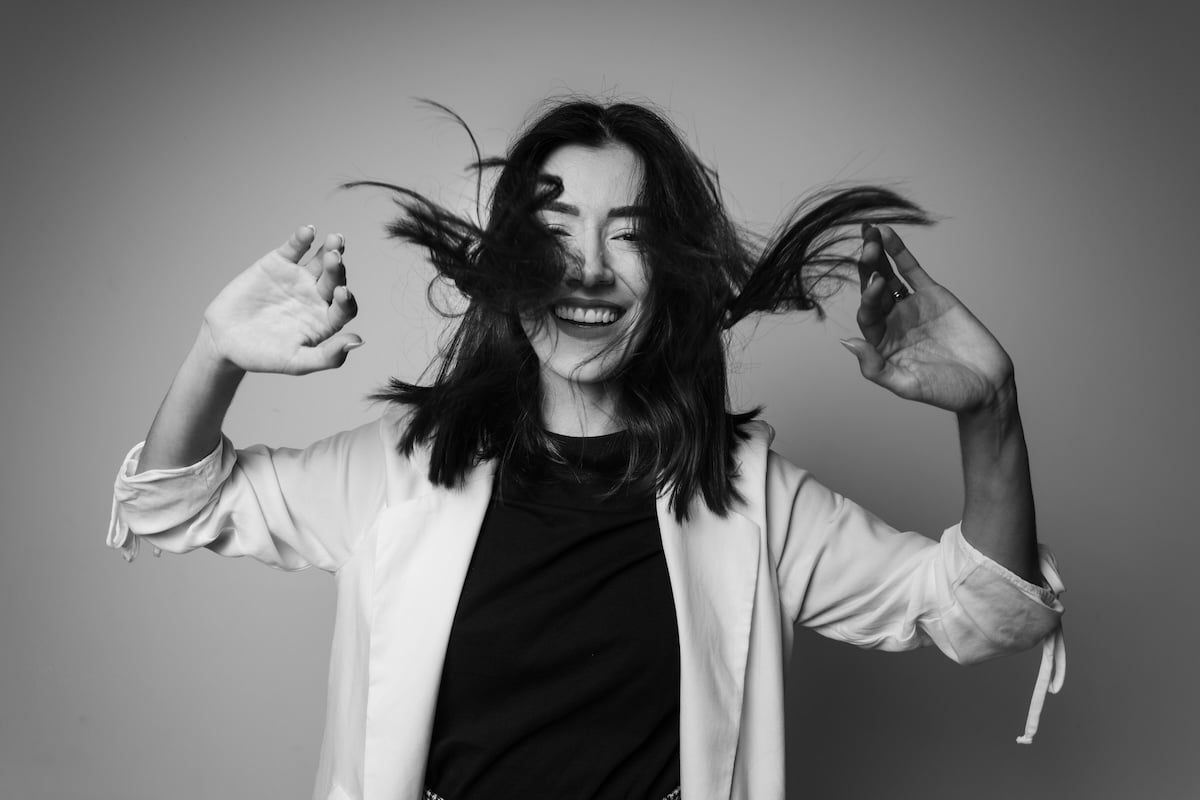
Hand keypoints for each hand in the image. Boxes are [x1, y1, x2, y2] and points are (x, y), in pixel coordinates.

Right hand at [201, 225, 361, 374]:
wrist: (224, 341)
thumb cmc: (262, 357)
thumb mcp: (296, 362)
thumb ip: (328, 356)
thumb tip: (358, 342)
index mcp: (326, 320)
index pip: (344, 307)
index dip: (346, 300)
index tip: (342, 293)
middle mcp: (317, 297)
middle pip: (335, 280)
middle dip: (337, 269)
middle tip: (335, 258)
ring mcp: (299, 278)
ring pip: (320, 261)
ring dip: (329, 249)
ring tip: (335, 240)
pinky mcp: (279, 264)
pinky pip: (294, 248)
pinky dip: (301, 239)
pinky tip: (308, 231)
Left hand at [839, 225, 1014, 413]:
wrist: (987, 385)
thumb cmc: (947, 392)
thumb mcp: (908, 385)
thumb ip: (876, 368)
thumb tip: (848, 342)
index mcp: (881, 344)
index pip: (868, 316)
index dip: (869, 299)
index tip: (875, 283)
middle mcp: (892, 323)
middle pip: (873, 291)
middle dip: (867, 269)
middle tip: (866, 247)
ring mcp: (911, 306)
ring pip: (888, 276)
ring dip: (878, 256)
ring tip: (870, 233)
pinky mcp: (932, 295)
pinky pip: (911, 270)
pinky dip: (899, 252)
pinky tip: (887, 234)